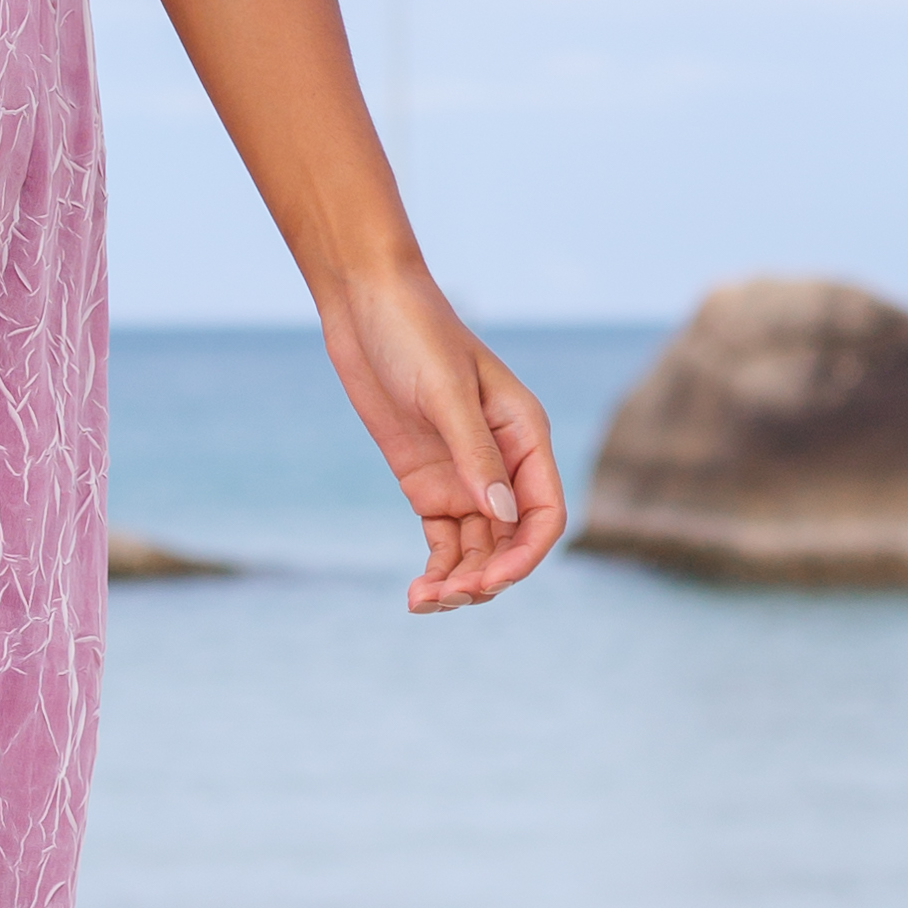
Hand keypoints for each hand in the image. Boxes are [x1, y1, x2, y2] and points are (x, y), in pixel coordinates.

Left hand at [320, 269, 565, 611]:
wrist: (364, 305)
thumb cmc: (414, 333)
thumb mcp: (446, 392)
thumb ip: (474, 453)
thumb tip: (500, 514)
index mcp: (525, 435)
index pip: (544, 513)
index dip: (525, 555)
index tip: (489, 582)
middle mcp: (502, 462)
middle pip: (511, 541)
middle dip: (487, 576)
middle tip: (446, 596)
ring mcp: (465, 476)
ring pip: (478, 549)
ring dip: (460, 581)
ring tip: (424, 602)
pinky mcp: (428, 483)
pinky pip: (445, 540)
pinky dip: (437, 569)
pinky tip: (418, 592)